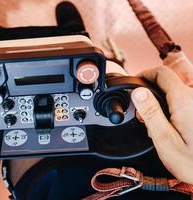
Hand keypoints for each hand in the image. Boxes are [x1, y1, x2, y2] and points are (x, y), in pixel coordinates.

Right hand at [131, 66, 192, 183]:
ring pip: (187, 78)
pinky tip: (176, 113)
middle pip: (178, 69)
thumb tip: (138, 91)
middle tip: (150, 94)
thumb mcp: (164, 140)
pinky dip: (182, 95)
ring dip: (172, 86)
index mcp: (185, 101)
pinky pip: (192, 91)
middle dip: (160, 77)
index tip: (136, 83)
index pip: (162, 73)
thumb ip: (151, 112)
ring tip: (164, 107)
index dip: (145, 74)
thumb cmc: (192, 162)